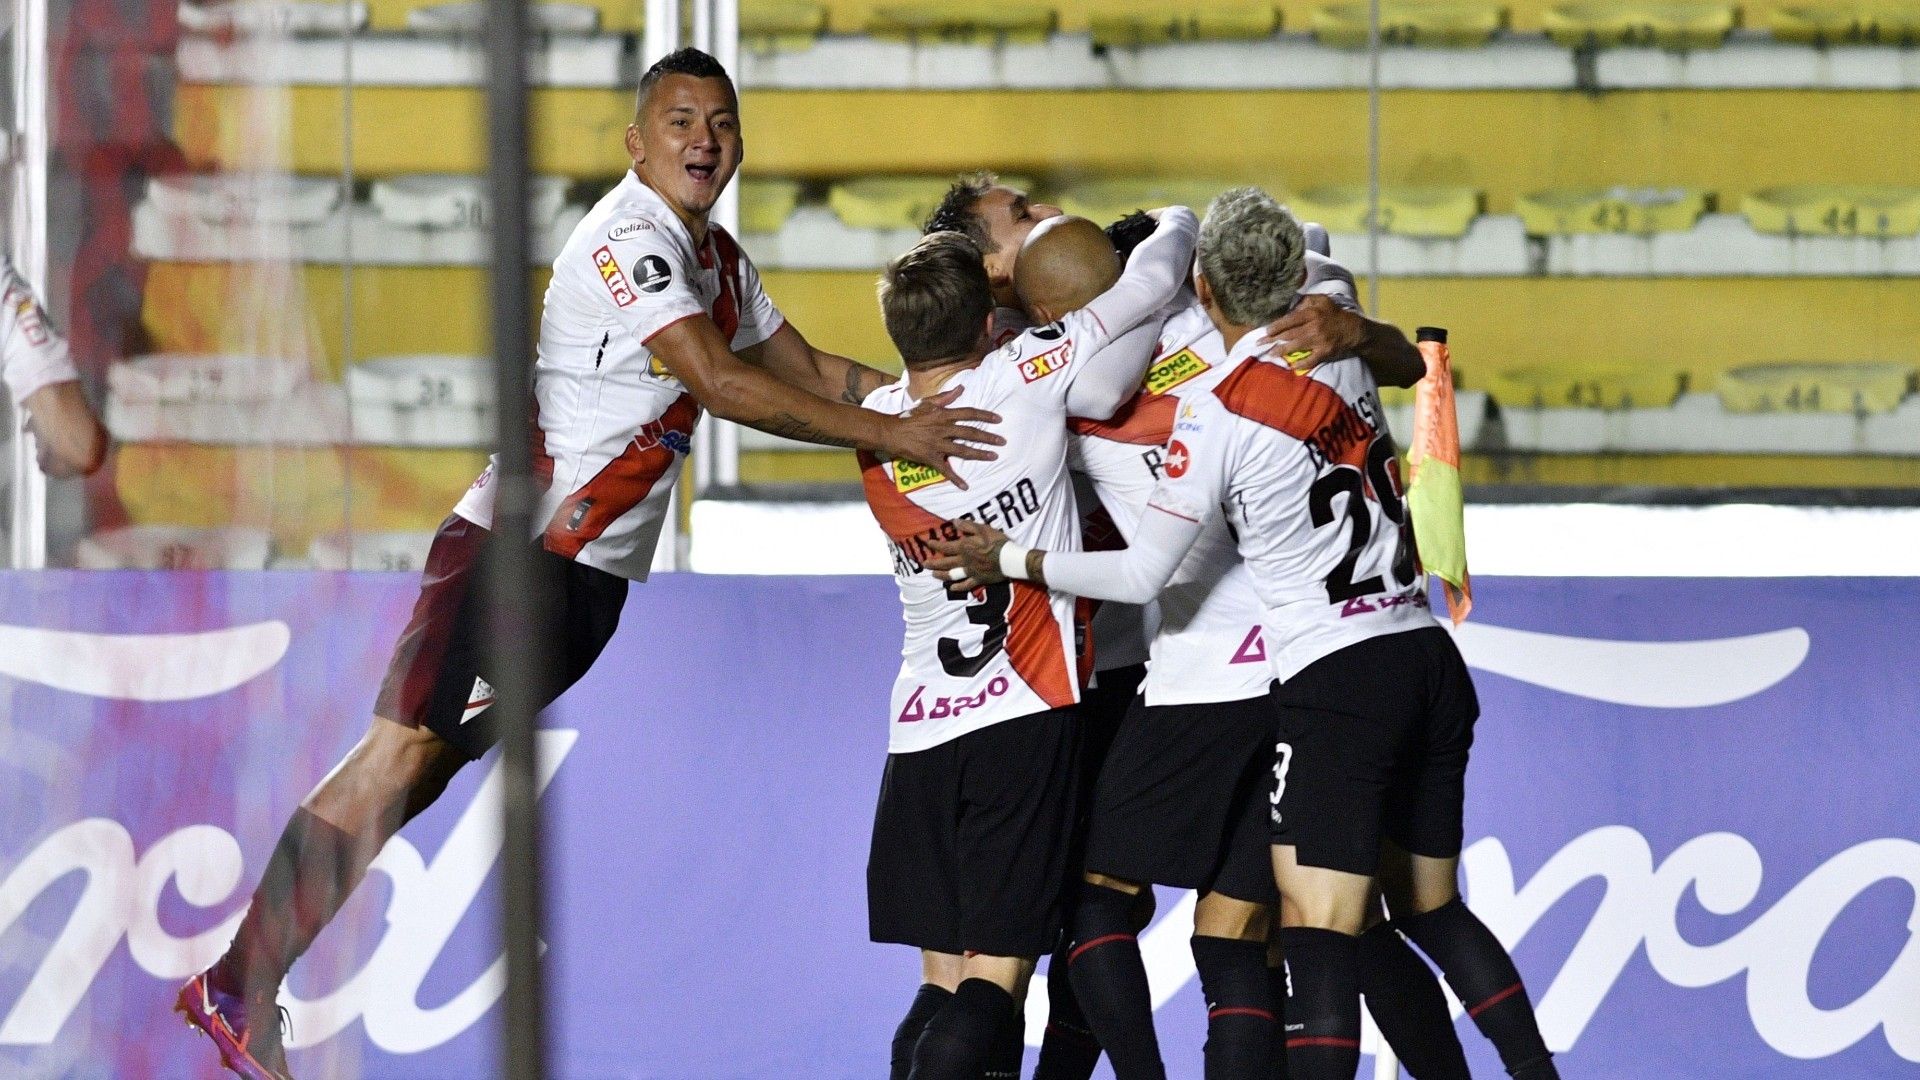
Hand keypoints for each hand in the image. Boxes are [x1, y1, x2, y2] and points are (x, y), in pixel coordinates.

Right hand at [884, 388, 1003, 489]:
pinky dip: (955, 479)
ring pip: (963, 450)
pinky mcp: (930, 458)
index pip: (968, 413)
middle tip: (1003, 441)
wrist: (890, 431)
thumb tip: (961, 388)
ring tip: (994, 456)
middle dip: (988, 437)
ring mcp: (937, 444)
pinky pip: (945, 470)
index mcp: (943, 415)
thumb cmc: (908, 417)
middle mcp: (943, 429)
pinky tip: (965, 486)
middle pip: (970, 432)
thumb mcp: (926, 403)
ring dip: (980, 454)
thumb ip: (945, 397)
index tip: (998, 419)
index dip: (985, 416)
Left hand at [926, 518, 1011, 590]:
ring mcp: (970, 571)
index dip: (935, 545)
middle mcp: (964, 561)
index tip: (927, 543)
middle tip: (924, 564)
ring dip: (941, 575)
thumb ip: (967, 526)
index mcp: (964, 547)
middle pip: (945, 563)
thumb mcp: (982, 529)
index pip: (945, 547)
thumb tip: (954, 522)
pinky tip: (951, 588)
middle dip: (933, 563)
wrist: (1009, 558)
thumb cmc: (996, 541)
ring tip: (934, 575)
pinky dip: (957, 587)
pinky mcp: (978, 579)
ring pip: (952, 574)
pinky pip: (965, 585)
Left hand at [1262, 294, 1367, 372]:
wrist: (1354, 329)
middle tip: (1260, 343)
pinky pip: (1310, 360)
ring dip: (1281, 351)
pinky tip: (1291, 366)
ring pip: (1296, 346)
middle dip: (1273, 339)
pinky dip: (1300, 364)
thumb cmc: (1335, 314)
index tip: (1266, 330)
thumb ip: (1307, 300)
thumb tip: (1292, 304)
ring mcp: (1319, 341)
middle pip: (1289, 334)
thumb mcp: (1323, 301)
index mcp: (1312, 313)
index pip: (1290, 320)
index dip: (1276, 326)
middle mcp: (1314, 327)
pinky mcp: (1324, 352)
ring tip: (1270, 353)